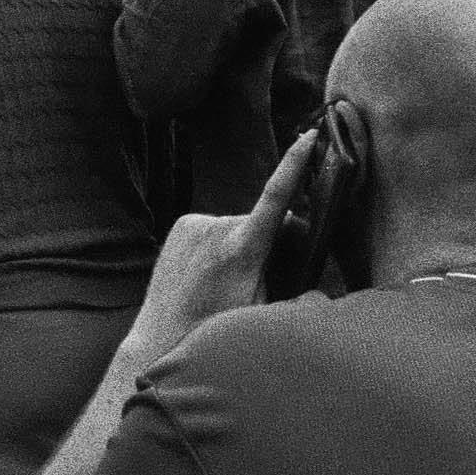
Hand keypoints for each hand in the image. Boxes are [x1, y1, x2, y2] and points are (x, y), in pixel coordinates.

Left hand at [125, 125, 321, 369]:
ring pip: (239, 227)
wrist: (159, 336)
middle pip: (262, 224)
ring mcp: (195, 223)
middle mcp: (216, 227)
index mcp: (243, 248)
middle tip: (260, 280)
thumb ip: (294, 290)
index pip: (275, 198)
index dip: (294, 164)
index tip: (308, 138)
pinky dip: (221, 243)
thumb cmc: (216, 329)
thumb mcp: (263, 313)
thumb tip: (316, 275)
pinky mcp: (182, 224)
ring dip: (243, 245)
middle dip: (271, 243)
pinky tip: (210, 272)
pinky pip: (216, 228)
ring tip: (227, 281)